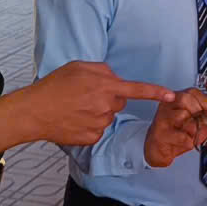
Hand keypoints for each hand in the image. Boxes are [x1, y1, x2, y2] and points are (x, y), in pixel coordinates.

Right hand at [29, 61, 174, 145]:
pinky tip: (74, 120)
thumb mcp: (79, 67)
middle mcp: (106, 106)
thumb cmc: (55, 86)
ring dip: (97, 112)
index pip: (137, 89)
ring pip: (108, 117)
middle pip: (119, 103)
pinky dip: (89, 125)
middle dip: (108, 98)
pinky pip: (98, 130)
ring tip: (75, 107)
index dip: (156, 92)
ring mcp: (99, 124)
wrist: (34, 111)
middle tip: (85, 95)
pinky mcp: (91, 138)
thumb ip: (102, 70)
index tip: (172, 96)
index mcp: (105, 86)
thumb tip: (113, 79)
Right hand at [145, 89, 206, 167]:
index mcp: (175, 99)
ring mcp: (161, 119)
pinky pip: (181, 136)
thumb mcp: (195, 123)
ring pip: (182, 116)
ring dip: (194, 127)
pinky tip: (186, 142)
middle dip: (200, 110)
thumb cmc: (176, 134)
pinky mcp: (160, 135)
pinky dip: (189, 141)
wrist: (157, 150)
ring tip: (194, 133)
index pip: (192, 91)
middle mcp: (166, 106)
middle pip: (186, 98)